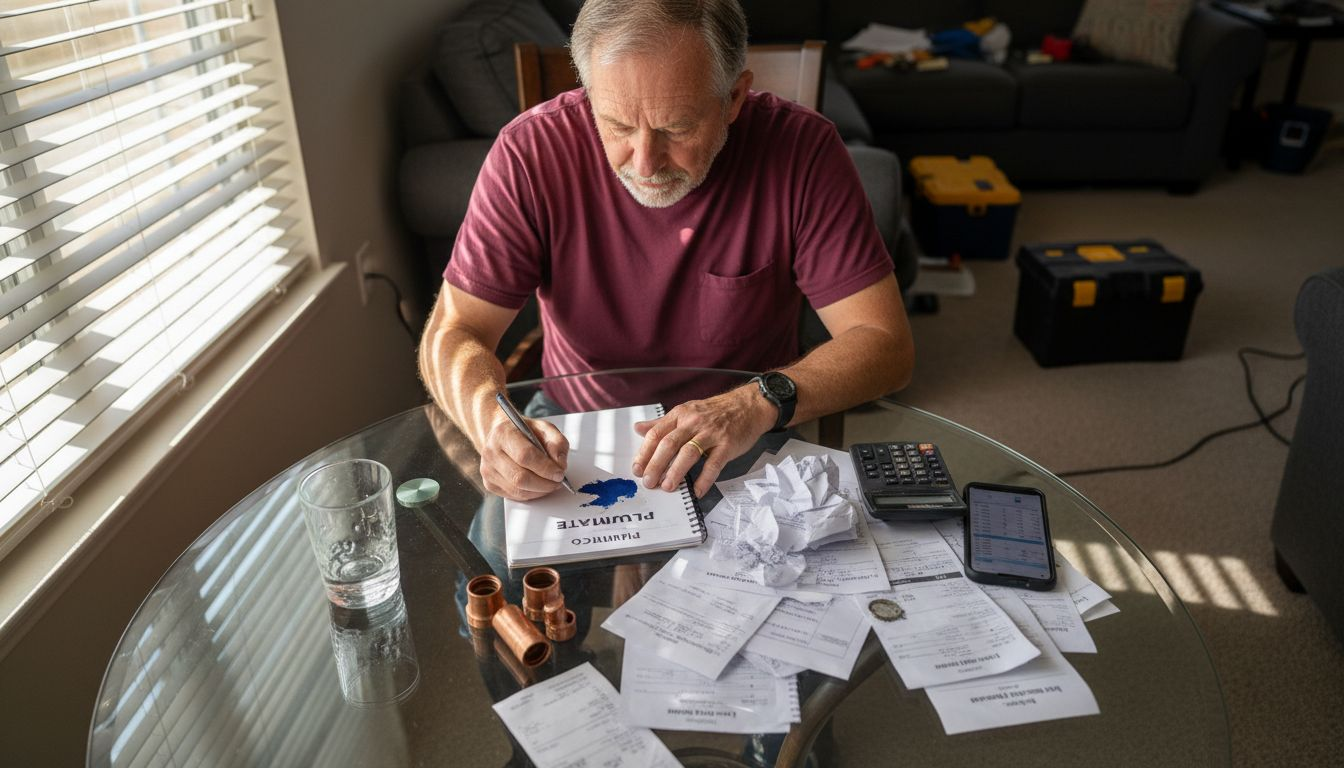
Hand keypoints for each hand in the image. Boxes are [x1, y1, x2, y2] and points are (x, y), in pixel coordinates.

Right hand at [479, 414, 569, 500]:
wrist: (503, 436)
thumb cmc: (524, 432)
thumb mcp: (545, 428)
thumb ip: (557, 443)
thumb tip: (560, 464)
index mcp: (503, 433)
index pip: (524, 455)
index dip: (545, 468)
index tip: (559, 473)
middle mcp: (491, 452)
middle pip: (520, 477)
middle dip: (544, 483)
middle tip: (558, 481)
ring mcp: (488, 469)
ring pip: (517, 490)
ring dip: (539, 491)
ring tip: (551, 484)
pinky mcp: (489, 484)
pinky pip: (514, 496)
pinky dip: (531, 494)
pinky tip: (538, 486)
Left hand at [632, 385, 775, 497]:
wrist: (748, 405)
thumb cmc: (716, 411)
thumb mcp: (686, 411)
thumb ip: (662, 423)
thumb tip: (639, 429)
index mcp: (680, 415)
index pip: (656, 434)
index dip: (644, 453)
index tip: (637, 469)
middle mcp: (693, 422)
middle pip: (669, 444)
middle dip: (655, 465)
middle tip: (648, 482)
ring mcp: (711, 433)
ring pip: (688, 453)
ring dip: (675, 472)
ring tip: (667, 487)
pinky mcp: (727, 444)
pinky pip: (713, 464)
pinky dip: (704, 479)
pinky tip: (696, 490)